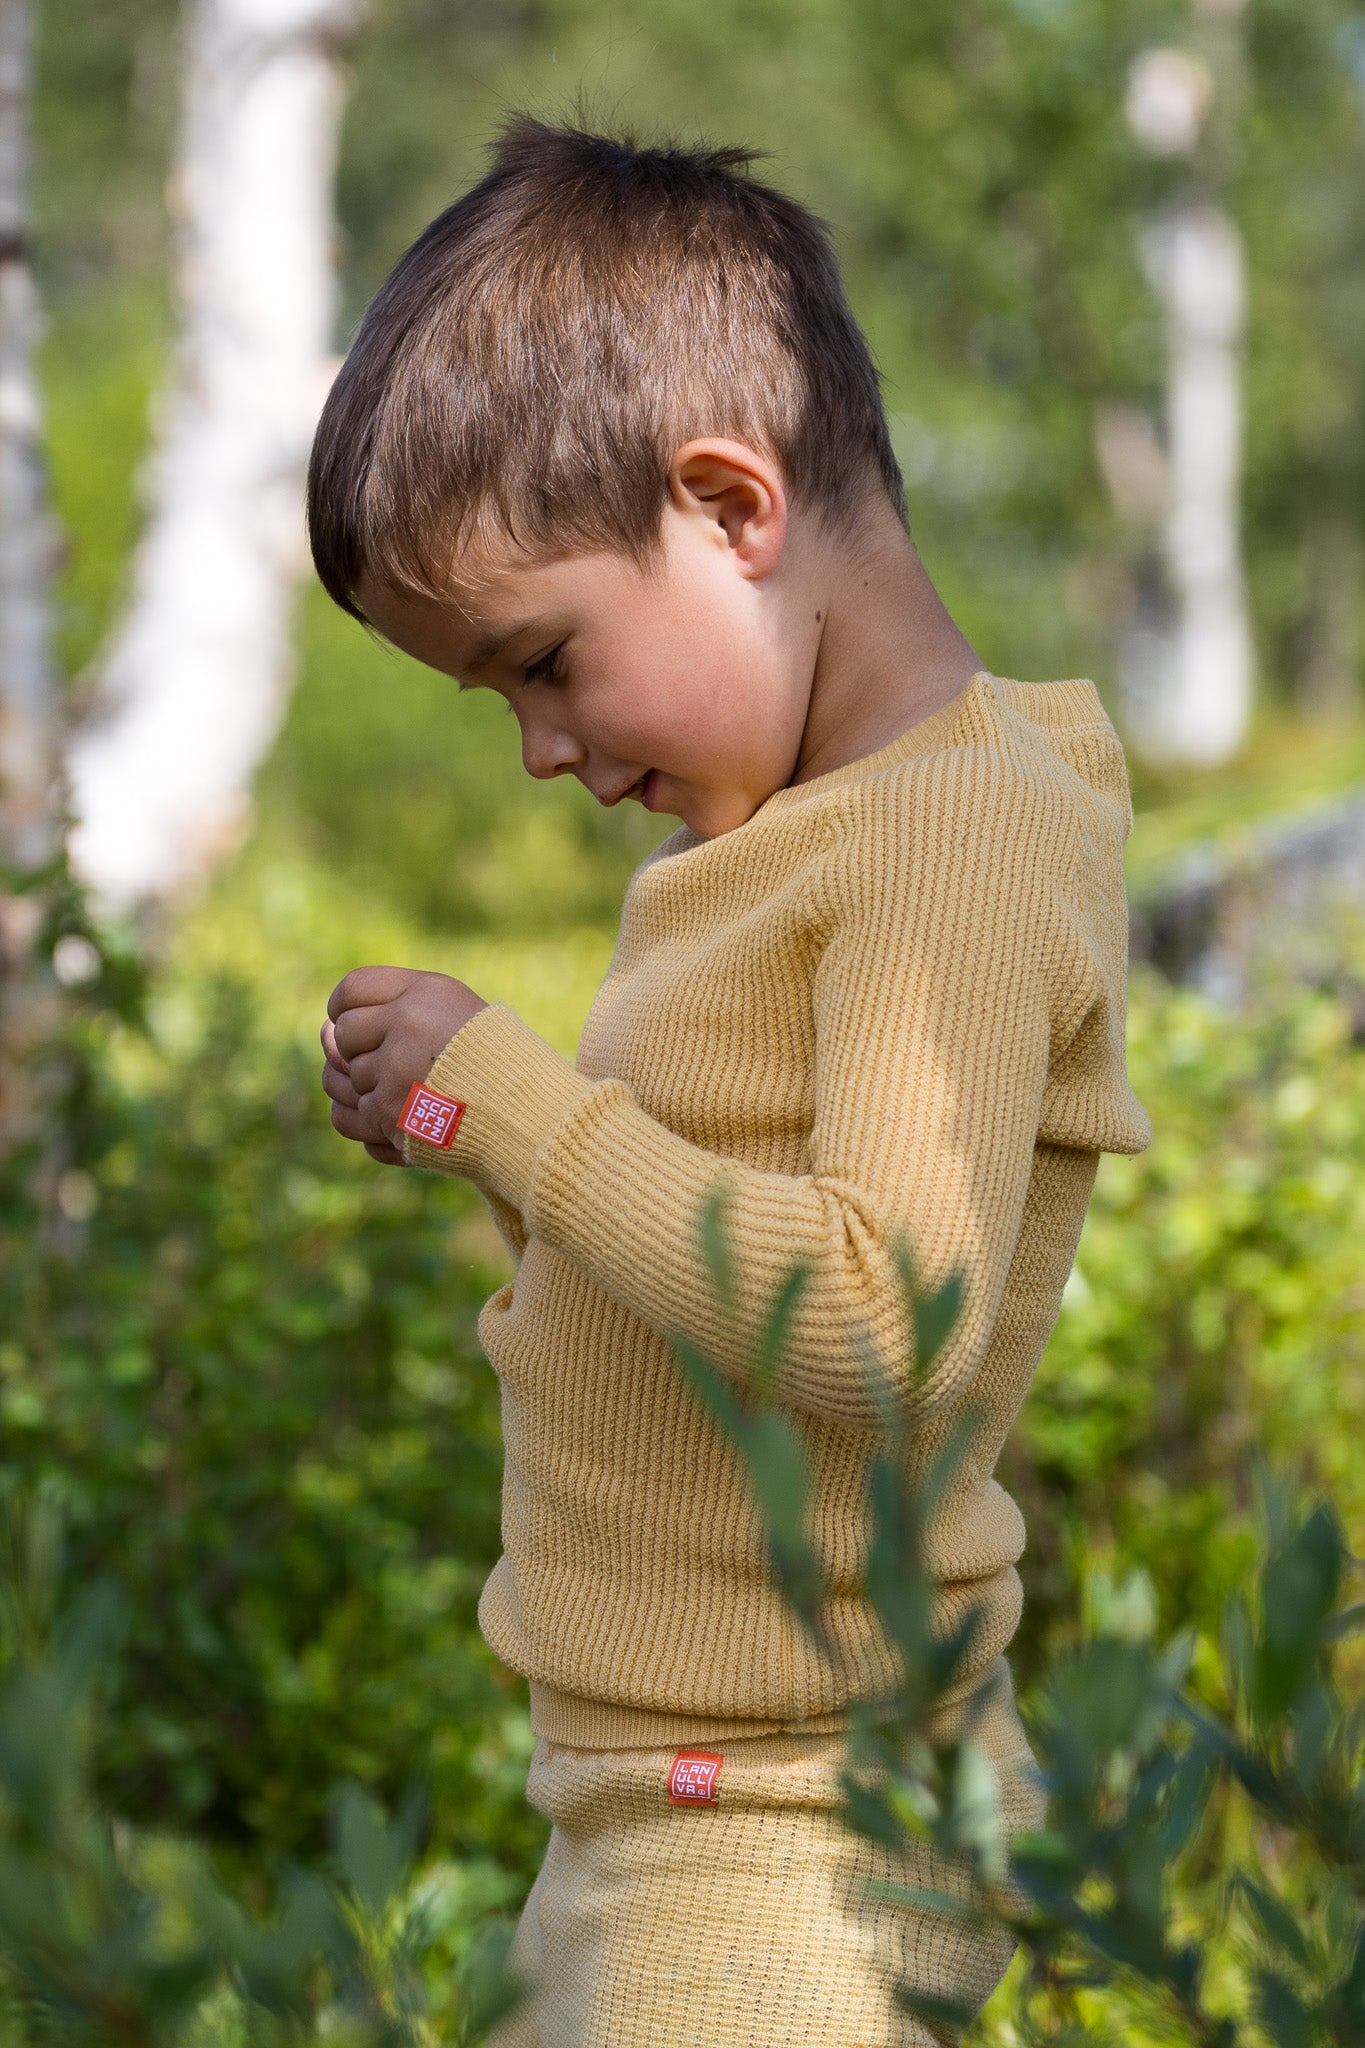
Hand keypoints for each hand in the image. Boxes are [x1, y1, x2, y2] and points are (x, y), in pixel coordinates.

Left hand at [321, 966, 486, 1164]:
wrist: (531, 1113)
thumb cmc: (494, 1058)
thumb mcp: (454, 1009)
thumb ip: (392, 1007)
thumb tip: (322, 1031)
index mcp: (422, 994)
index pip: (352, 990)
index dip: (344, 1007)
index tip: (360, 1021)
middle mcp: (403, 1029)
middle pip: (343, 1035)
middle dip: (362, 1050)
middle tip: (402, 1062)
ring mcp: (393, 1077)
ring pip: (340, 1079)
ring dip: (363, 1086)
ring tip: (401, 1090)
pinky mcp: (390, 1120)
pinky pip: (344, 1117)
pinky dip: (360, 1118)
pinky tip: (386, 1114)